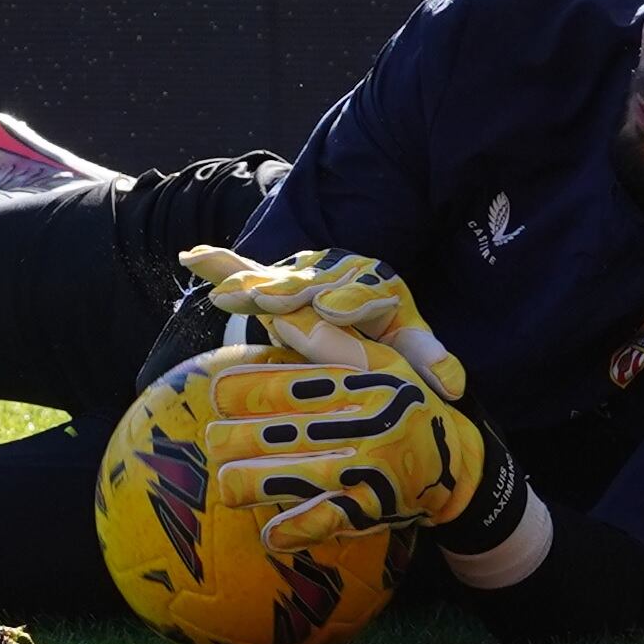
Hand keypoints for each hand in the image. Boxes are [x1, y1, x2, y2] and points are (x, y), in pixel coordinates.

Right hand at [175, 247, 466, 400]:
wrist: (357, 294)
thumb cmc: (382, 324)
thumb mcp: (406, 338)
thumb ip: (428, 358)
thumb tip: (453, 386)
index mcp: (368, 284)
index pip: (360, 293)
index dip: (350, 301)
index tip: (336, 309)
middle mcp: (329, 275)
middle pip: (309, 284)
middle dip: (291, 292)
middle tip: (271, 300)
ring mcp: (295, 277)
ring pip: (272, 280)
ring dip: (250, 285)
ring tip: (228, 294)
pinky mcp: (268, 283)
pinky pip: (240, 270)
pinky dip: (218, 264)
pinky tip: (189, 257)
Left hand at [195, 343, 491, 551]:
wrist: (457, 463)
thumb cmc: (406, 404)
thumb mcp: (380, 362)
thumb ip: (328, 341)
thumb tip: (278, 315)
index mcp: (357, 384)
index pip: (283, 385)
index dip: (240, 391)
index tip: (219, 396)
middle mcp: (361, 424)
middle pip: (274, 434)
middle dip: (232, 441)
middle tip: (214, 444)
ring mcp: (365, 469)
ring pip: (287, 478)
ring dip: (247, 484)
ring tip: (228, 483)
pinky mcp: (371, 508)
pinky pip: (321, 521)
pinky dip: (291, 531)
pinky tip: (270, 534)